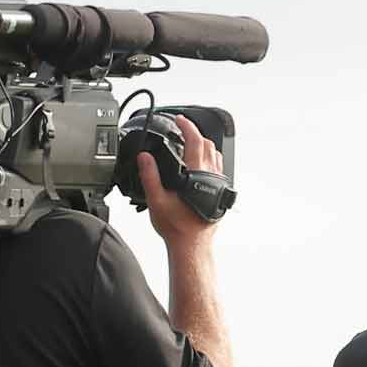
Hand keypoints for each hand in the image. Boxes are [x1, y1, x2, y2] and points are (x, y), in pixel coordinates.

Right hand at [139, 115, 224, 248]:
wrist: (192, 246)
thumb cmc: (177, 227)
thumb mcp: (157, 200)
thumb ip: (150, 175)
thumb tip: (145, 157)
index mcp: (197, 175)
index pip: (196, 141)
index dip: (187, 126)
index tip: (180, 120)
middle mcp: (212, 177)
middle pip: (208, 145)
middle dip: (196, 133)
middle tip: (183, 129)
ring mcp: (219, 185)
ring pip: (216, 157)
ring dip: (204, 146)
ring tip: (191, 143)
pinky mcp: (221, 193)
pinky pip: (218, 169)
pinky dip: (209, 160)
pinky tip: (200, 165)